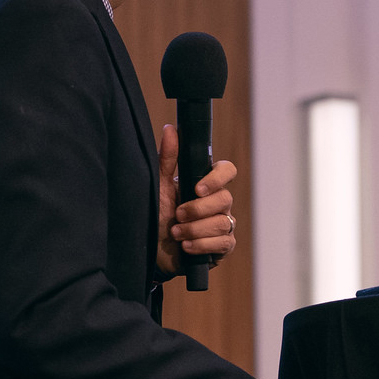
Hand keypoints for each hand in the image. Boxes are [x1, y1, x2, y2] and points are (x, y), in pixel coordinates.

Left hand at [156, 123, 238, 276]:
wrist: (151, 249)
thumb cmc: (156, 214)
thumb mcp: (158, 186)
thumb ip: (167, 159)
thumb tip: (170, 128)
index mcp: (206, 185)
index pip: (227, 171)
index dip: (218, 178)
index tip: (198, 189)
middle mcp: (219, 203)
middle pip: (225, 199)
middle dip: (198, 209)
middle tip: (177, 214)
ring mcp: (223, 225)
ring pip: (223, 223)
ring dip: (196, 229)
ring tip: (176, 233)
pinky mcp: (222, 246)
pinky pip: (223, 243)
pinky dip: (202, 245)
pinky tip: (186, 246)